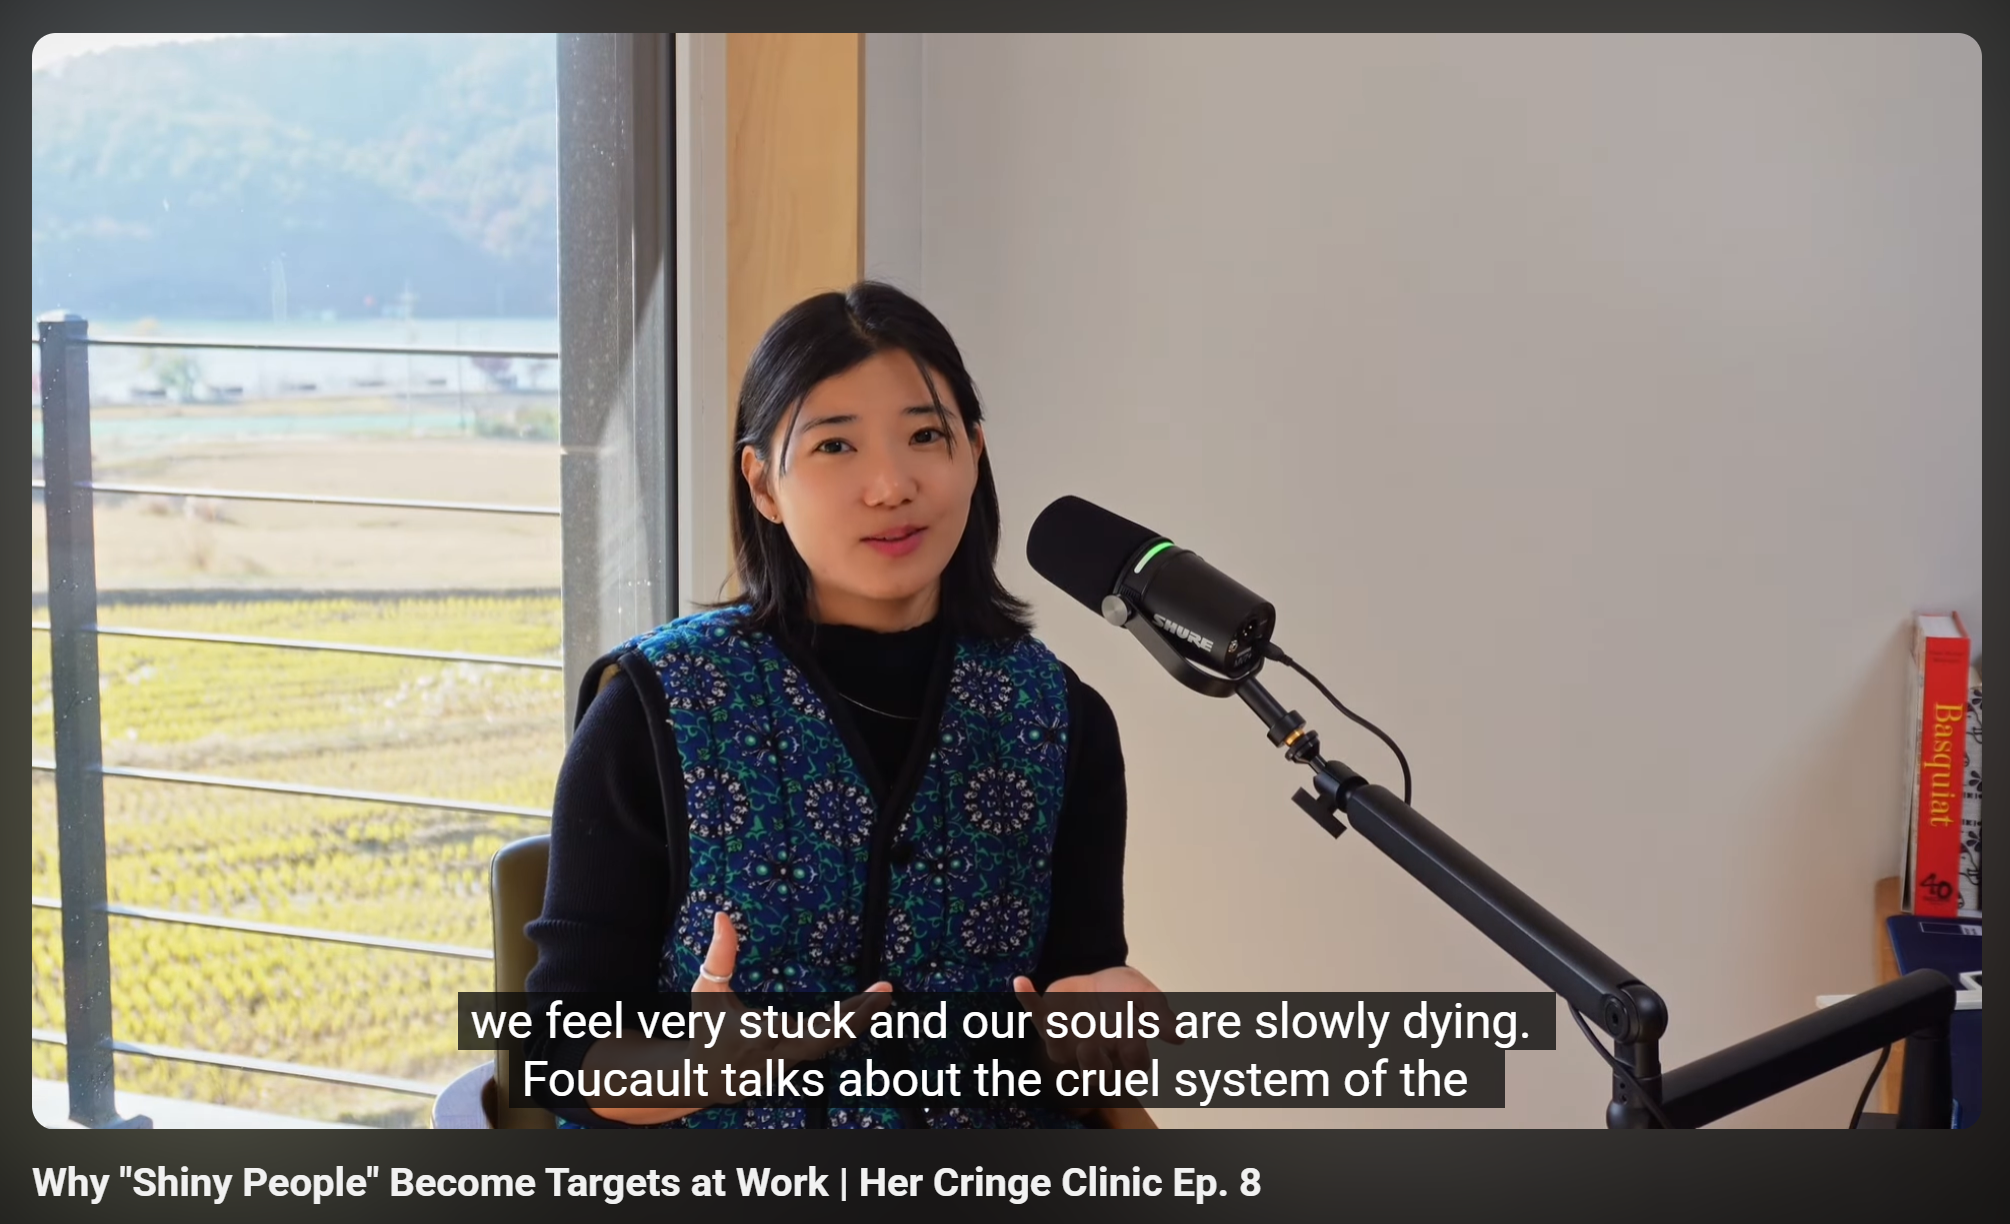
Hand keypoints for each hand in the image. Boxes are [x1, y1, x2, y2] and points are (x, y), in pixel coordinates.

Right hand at [586, 911, 891, 1122]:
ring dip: (859, 1018)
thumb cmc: (707, 1030)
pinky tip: (869, 1007)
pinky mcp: (799, 1059)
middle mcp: (779, 1051)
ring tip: (883, 994)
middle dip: (857, 1016)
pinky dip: (850, 1025)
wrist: (706, 1078)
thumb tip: (722, 915)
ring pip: (832, 1042)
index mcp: (756, 1035)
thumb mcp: (706, 991)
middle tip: (884, 991)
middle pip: (826, 1038)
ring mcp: (792, 1059)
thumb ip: (718, 956)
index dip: (824, 1018)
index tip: (832, 1002)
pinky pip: (830, 1042)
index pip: (793, 1029)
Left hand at [1011, 965, 1177, 1087]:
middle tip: (1094, 1044)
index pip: (1134, 1065)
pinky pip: (1036, 1016)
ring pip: (1064, 1057)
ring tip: (1067, 1027)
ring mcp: (1069, 1042)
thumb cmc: (1124, 996)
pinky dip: (1027, 999)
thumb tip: (1180, 1038)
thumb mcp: (1146, 996)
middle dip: (1096, 1063)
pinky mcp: (1049, 1024)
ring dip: (1065, 1044)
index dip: (1134, 1054)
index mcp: (1124, 1051)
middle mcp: (1097, 1054)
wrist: (1099, 980)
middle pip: (1098, 1075)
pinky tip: (1022, 980)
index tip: (1133, 1033)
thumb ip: (1160, 1014)